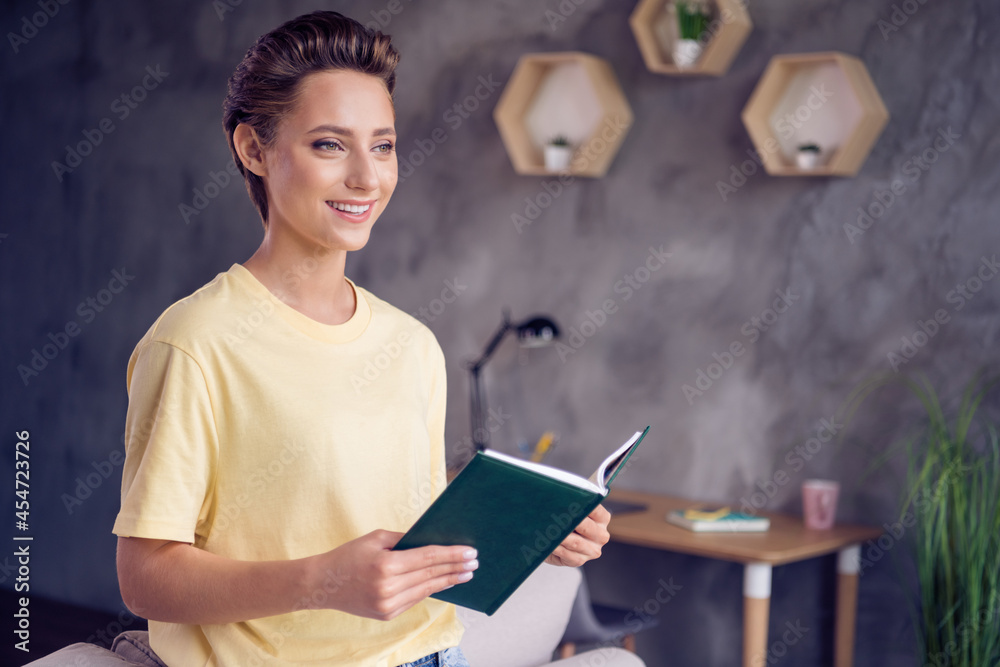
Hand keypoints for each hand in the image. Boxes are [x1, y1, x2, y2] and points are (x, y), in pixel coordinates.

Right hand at [304, 530, 477, 620]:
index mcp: (385, 566)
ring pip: (425, 590)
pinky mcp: (386, 615)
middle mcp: (388, 588)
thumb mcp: (376, 539)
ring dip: (447, 581)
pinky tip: (443, 583)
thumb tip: (432, 539)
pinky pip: (414, 600)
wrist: (322, 584)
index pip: (427, 558)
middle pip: (430, 575)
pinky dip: (430, 590)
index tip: (470, 552)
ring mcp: (387, 605)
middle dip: (455, 568)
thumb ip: (404, 539)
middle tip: (475, 563)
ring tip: (465, 574)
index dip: (451, 555)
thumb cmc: (349, 555)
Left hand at [545, 504, 610, 566]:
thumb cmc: (563, 520)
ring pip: (576, 542)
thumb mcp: (569, 508)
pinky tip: (550, 543)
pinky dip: (557, 549)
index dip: (582, 505)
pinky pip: (568, 555)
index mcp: (602, 519)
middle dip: (570, 521)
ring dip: (561, 536)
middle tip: (557, 516)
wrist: (552, 539)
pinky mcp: (579, 560)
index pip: (595, 509)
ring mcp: (592, 550)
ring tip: (550, 529)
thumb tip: (566, 495)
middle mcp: (601, 536)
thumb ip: (572, 502)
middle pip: (586, 527)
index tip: (568, 502)